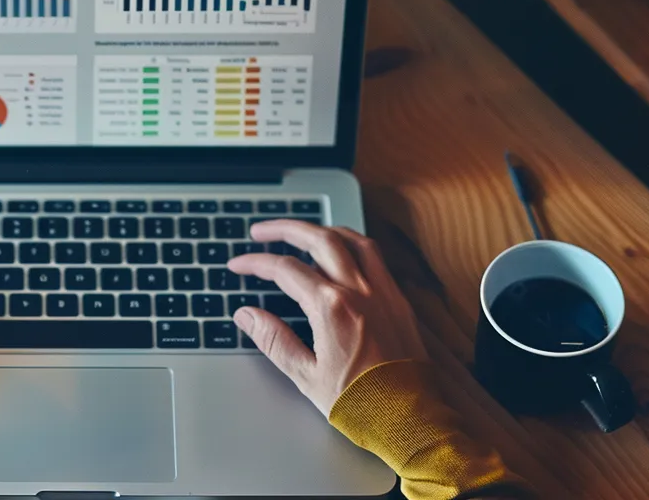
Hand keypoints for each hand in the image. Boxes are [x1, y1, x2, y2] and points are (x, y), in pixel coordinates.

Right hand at [230, 220, 428, 415]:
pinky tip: (342, 253)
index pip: (285, 269)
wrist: (409, 419)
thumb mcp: (306, 375)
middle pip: (319, 239)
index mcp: (332, 308)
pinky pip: (376, 258)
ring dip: (323, 230)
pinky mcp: (399, 301)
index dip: (256, 263)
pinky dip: (353, 245)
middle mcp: (360, 291)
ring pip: (353, 240)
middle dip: (286, 228)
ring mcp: (384, 292)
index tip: (238, 264)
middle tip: (261, 230)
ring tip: (301, 233)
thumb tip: (247, 315)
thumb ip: (273, 339)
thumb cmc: (361, 404)